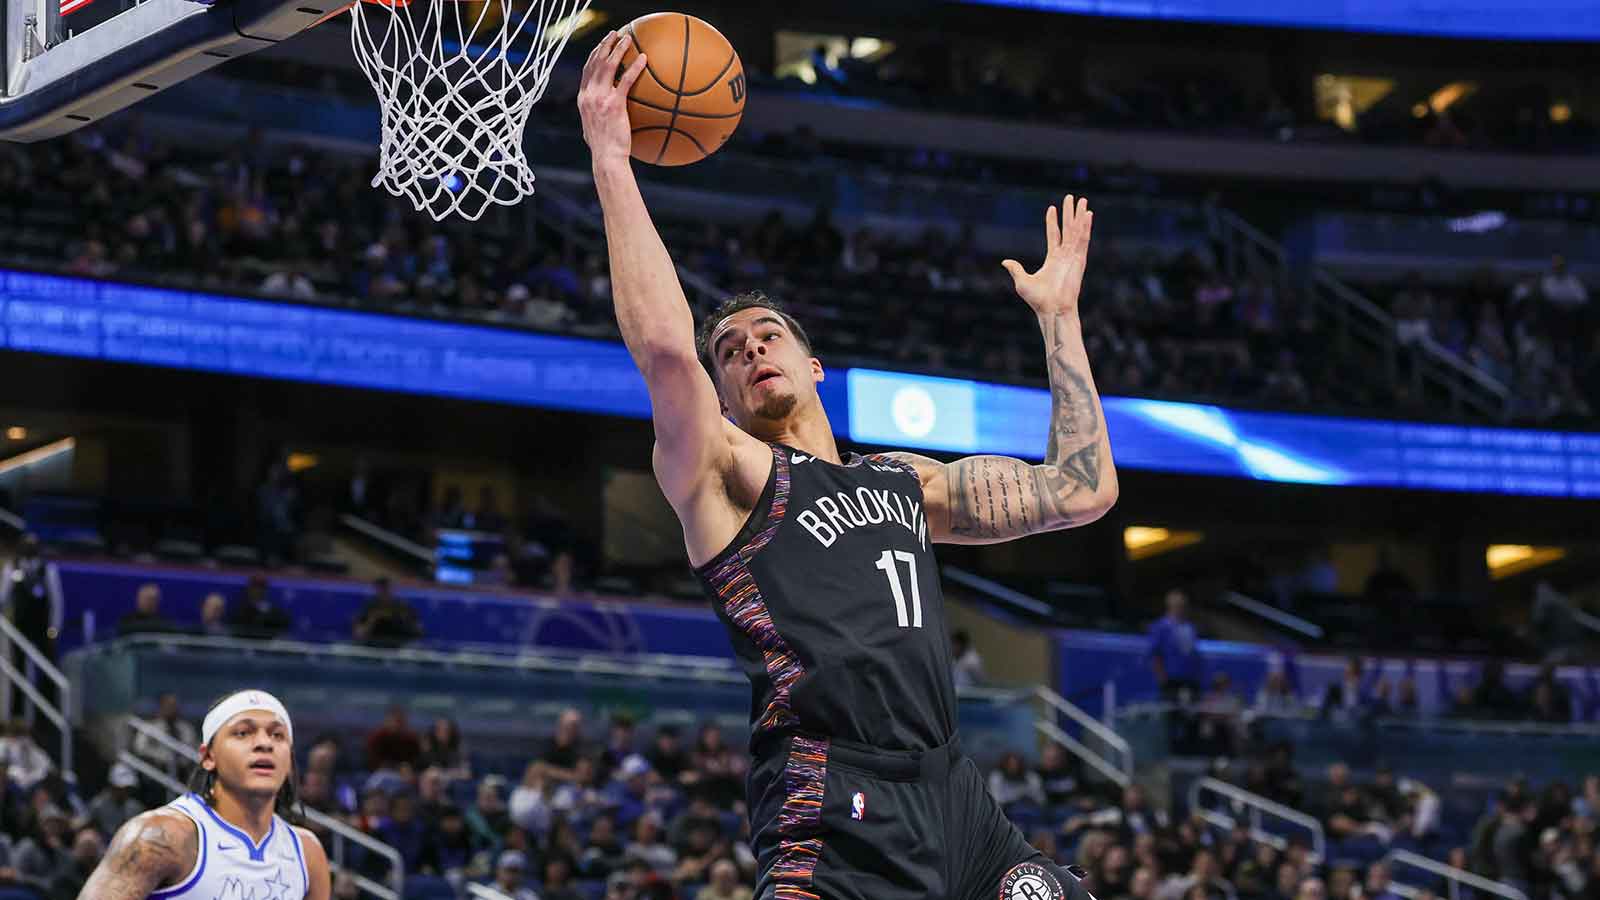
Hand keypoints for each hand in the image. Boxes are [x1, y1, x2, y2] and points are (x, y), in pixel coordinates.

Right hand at [577, 31, 648, 163]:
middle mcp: (588, 95)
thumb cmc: (604, 148)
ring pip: (608, 65)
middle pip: (595, 62)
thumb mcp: (593, 129)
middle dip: (604, 45)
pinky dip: (634, 67)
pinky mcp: (614, 104)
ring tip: (628, 39)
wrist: (606, 158)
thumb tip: (606, 115)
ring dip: (618, 49)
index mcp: (583, 99)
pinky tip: (644, 59)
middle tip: (614, 35)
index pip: (586, 70)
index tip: (602, 45)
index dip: (593, 55)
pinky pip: (626, 80)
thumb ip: (597, 116)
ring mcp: (600, 98)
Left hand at [1003, 194, 1093, 316]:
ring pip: (1077, 231)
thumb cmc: (1038, 300)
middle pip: (1068, 229)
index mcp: (1053, 259)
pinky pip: (1083, 240)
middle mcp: (1065, 256)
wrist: (1052, 309)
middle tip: (1072, 198)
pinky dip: (1086, 227)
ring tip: (1082, 200)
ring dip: (1080, 215)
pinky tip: (1088, 215)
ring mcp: (1073, 257)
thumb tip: (1005, 261)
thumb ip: (1016, 269)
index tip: (1052, 208)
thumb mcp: (1022, 282)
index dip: (1052, 222)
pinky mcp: (1079, 260)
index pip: (1054, 235)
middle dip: (1069, 213)